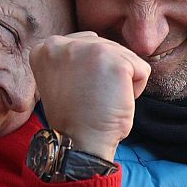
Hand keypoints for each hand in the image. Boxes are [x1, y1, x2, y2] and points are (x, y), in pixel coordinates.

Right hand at [29, 32, 149, 158]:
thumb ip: (74, 57)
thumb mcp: (62, 77)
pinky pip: (141, 69)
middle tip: (89, 99)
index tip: (77, 92)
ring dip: (121, 82)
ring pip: (125, 57)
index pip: (87, 44)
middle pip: (107, 47)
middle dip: (107, 75)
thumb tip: (100, 44)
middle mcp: (63, 43)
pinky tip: (114, 102)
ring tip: (101, 100)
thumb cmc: (75, 118)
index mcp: (45, 48)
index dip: (90, 72)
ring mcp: (89, 49)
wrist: (79, 143)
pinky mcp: (114, 61)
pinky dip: (136, 90)